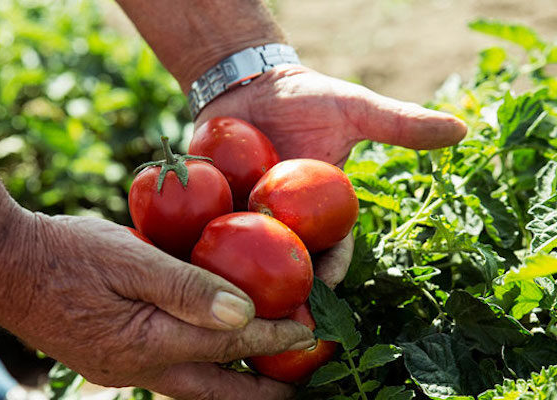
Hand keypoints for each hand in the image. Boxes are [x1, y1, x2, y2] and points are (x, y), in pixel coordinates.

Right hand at [0, 212, 316, 399]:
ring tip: (268, 379)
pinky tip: (217, 356)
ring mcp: (125, 370)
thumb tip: (245, 311)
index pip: (227, 341)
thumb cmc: (69, 253)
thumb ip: (188, 287)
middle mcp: (140, 367)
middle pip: (217, 389)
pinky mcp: (116, 361)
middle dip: (261, 391)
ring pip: (196, 386)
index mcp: (147, 341)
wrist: (10, 268)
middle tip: (298, 385)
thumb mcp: (131, 257)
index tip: (307, 333)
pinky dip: (205, 368)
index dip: (271, 336)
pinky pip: (173, 373)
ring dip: (235, 384)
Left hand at [195, 65, 466, 285]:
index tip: (327, 286)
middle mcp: (285, 224)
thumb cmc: (307, 98)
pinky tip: (190, 265)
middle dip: (286, 293)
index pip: (333, 249)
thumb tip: (461, 129)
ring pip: (244, 260)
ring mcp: (247, 218)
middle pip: (288, 267)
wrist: (252, 84)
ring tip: (230, 303)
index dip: (333, 269)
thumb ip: (400, 124)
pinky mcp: (212, 207)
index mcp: (321, 214)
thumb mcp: (354, 109)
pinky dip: (198, 247)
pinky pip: (204, 230)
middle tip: (278, 317)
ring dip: (239, 282)